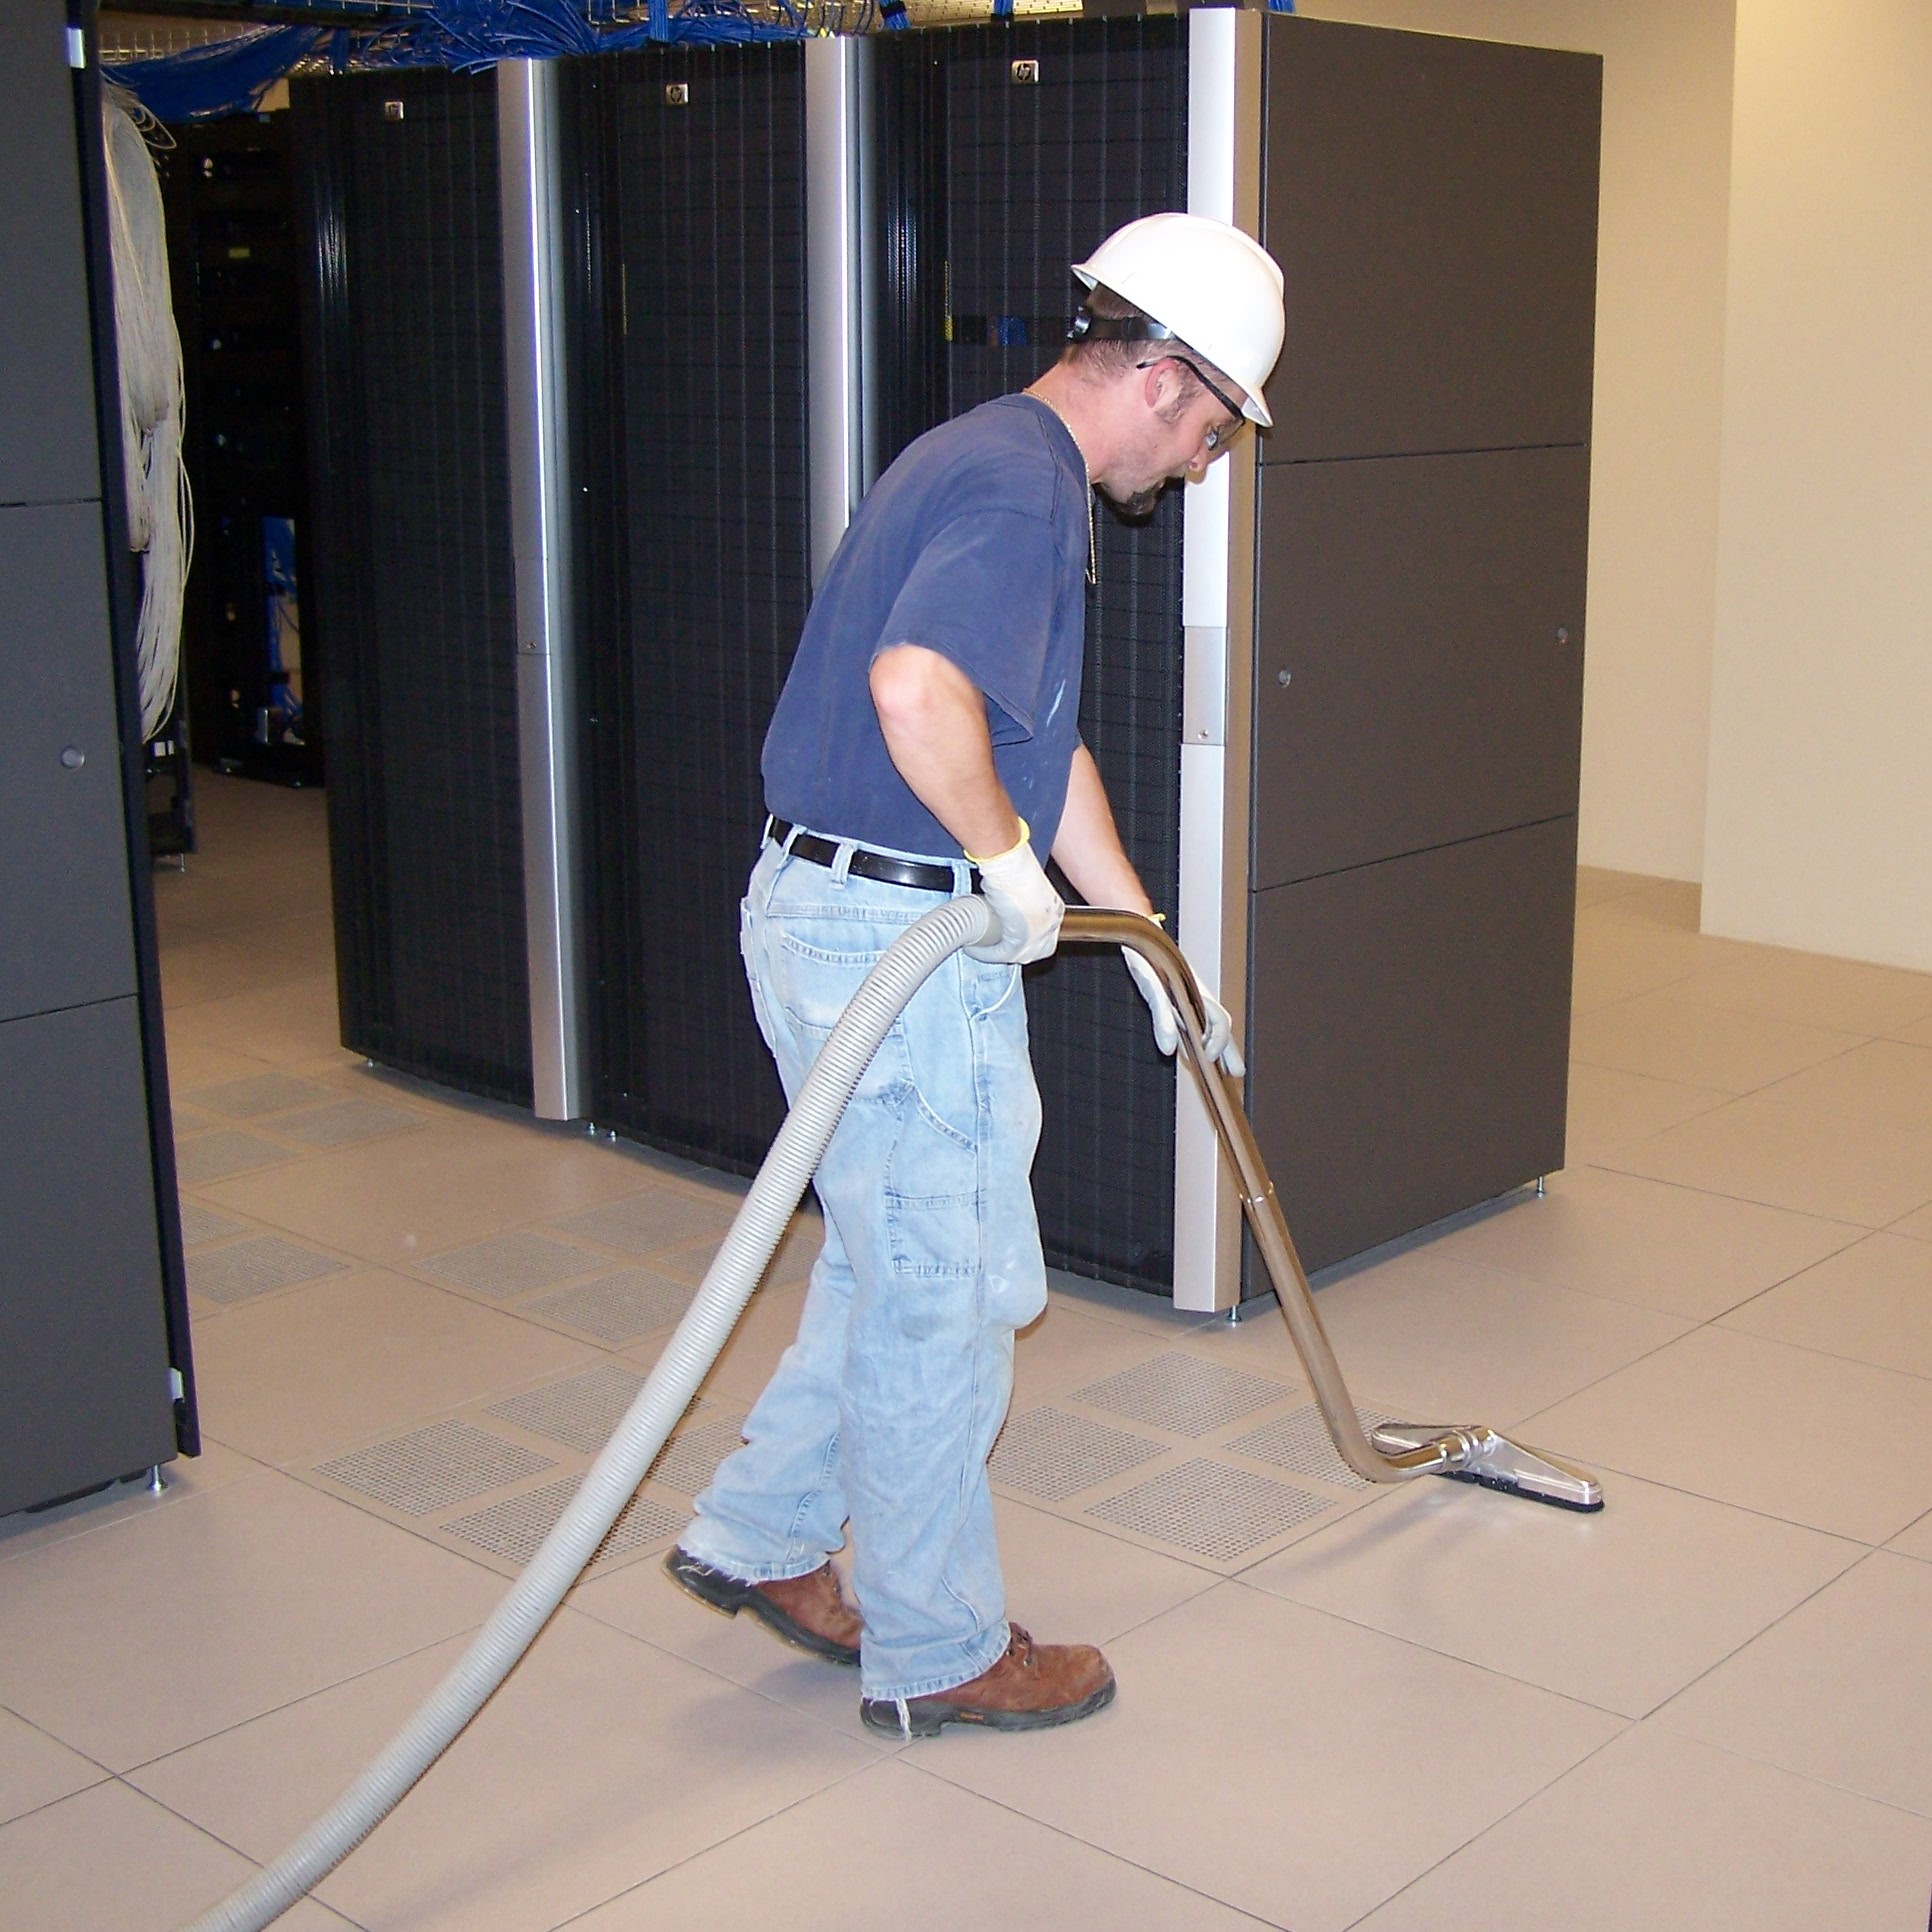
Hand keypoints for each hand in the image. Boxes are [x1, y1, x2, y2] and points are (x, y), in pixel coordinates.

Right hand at [968, 833, 1063, 963]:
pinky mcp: (1023, 937)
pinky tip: (974, 949)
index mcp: (1053, 908)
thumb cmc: (1012, 864)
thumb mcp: (1019, 886)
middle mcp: (1051, 920)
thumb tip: (999, 903)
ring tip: (983, 949)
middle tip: (996, 949)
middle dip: (1017, 954)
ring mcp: (1040, 930)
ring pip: (1022, 955)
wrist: (1007, 861)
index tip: (1009, 940)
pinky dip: (987, 954)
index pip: (1046, 936)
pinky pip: (1004, 954)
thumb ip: (1015, 898)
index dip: (1029, 943)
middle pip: (1038, 951)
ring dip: (1000, 955)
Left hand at [1123, 947, 1244, 1075]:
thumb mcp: (1153, 990)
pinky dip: (1198, 1038)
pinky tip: (1191, 1048)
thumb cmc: (1149, 958)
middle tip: (1237, 1072)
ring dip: (1216, 1046)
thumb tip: (1169, 1049)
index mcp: (1199, 994)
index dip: (1219, 1044)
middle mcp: (1199, 997)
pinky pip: (1194, 1021)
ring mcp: (1189, 997)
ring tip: (1222, 1067)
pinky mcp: (1177, 997)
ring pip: (1209, 1025)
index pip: (1220, 1024)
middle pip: (1221, 1028)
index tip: (1208, 1060)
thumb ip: (1162, 1020)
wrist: (1139, 936)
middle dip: (1229, 1051)